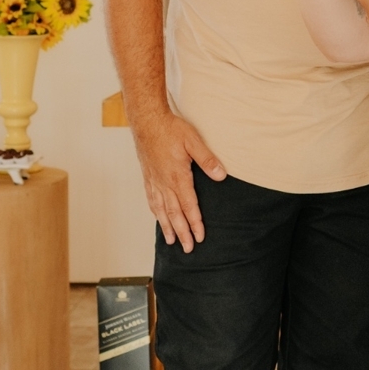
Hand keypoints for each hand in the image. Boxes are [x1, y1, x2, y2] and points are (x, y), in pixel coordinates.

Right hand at [131, 111, 225, 252]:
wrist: (147, 120)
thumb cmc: (170, 129)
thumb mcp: (193, 141)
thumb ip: (207, 159)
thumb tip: (221, 175)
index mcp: (177, 176)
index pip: (189, 206)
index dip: (195, 223)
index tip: (200, 237)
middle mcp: (164, 183)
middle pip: (174, 213)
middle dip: (182, 232)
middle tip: (188, 249)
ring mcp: (154, 181)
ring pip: (161, 210)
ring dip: (167, 227)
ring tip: (172, 241)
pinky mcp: (148, 176)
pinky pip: (152, 200)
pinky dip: (156, 213)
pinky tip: (158, 218)